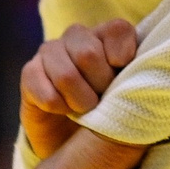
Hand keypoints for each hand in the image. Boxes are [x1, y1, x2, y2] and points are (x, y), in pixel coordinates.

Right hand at [19, 20, 139, 158]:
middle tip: (102, 100)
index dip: (122, 57)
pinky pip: (46, 93)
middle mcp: (78, 36)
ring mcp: (50, 51)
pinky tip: (63, 110)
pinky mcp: (29, 71)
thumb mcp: (131, 93)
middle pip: (89, 54)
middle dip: (100, 86)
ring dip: (80, 102)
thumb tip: (140, 76)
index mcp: (107, 35)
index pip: (118, 29)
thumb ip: (137, 76)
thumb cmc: (112, 111)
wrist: (75, 138)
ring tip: (85, 109)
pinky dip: (59, 108)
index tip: (123, 78)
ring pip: (66, 75)